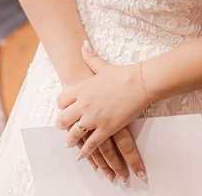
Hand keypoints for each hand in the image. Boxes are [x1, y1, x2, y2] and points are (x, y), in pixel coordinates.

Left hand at [55, 42, 148, 184]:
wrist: (141, 83)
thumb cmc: (123, 74)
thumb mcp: (103, 66)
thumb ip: (90, 58)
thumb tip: (83, 45)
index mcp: (82, 89)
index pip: (61, 100)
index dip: (61, 106)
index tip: (64, 109)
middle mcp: (84, 104)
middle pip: (62, 119)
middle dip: (62, 125)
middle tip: (64, 128)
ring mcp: (94, 118)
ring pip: (73, 134)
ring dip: (70, 140)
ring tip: (70, 143)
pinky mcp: (106, 129)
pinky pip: (90, 145)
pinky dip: (85, 152)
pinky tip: (82, 156)